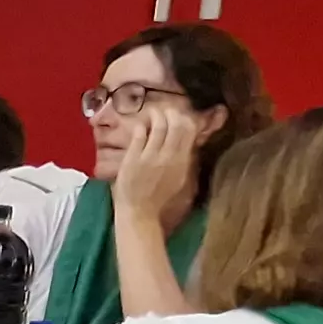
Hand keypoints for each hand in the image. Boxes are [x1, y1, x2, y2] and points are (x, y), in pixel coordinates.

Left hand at [113, 105, 199, 230]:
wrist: (139, 212)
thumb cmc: (160, 198)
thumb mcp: (180, 178)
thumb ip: (185, 158)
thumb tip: (190, 139)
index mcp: (182, 162)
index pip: (189, 131)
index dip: (186, 118)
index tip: (180, 116)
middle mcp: (168, 157)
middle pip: (176, 124)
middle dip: (172, 113)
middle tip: (166, 112)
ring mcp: (150, 157)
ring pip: (158, 126)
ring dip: (156, 116)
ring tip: (153, 113)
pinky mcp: (133, 158)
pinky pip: (139, 134)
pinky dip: (141, 126)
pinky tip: (140, 125)